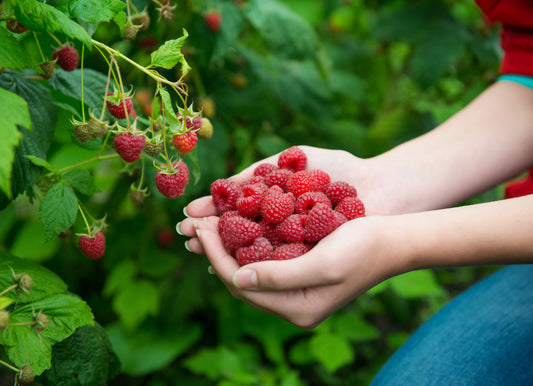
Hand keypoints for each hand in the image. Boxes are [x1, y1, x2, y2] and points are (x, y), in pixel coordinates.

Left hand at [183, 214, 401, 328]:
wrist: (393, 240)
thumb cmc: (364, 247)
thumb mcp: (323, 263)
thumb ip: (280, 276)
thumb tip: (237, 277)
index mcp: (297, 309)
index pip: (241, 284)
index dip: (217, 254)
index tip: (202, 225)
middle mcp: (292, 305)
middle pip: (240, 279)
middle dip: (216, 249)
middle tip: (197, 221)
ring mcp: (295, 292)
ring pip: (247, 270)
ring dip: (226, 246)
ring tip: (208, 222)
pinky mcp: (299, 275)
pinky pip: (262, 263)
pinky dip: (245, 244)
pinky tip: (233, 226)